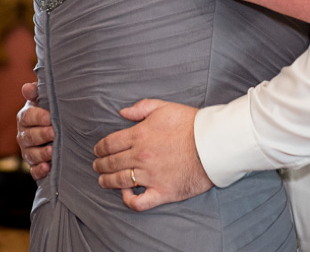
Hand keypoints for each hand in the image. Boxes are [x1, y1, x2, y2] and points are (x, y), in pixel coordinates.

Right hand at [16, 82, 52, 179]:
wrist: (56, 128)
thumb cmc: (50, 110)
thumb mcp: (44, 99)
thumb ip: (37, 92)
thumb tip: (27, 88)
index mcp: (25, 117)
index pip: (27, 117)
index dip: (37, 117)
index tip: (49, 117)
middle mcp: (23, 135)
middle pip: (29, 136)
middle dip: (41, 135)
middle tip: (54, 133)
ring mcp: (28, 151)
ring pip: (31, 154)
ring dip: (41, 153)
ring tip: (52, 151)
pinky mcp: (33, 165)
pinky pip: (33, 171)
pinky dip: (39, 170)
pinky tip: (47, 168)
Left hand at [92, 99, 210, 211]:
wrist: (213, 143)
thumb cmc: (191, 124)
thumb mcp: (164, 107)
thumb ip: (141, 108)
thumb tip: (122, 113)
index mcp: (139, 135)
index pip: (109, 144)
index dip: (100, 148)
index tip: (97, 151)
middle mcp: (141, 157)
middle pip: (111, 163)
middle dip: (100, 165)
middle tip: (97, 166)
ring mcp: (150, 176)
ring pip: (119, 181)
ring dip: (107, 181)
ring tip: (103, 181)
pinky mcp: (162, 192)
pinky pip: (138, 202)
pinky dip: (128, 200)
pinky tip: (125, 194)